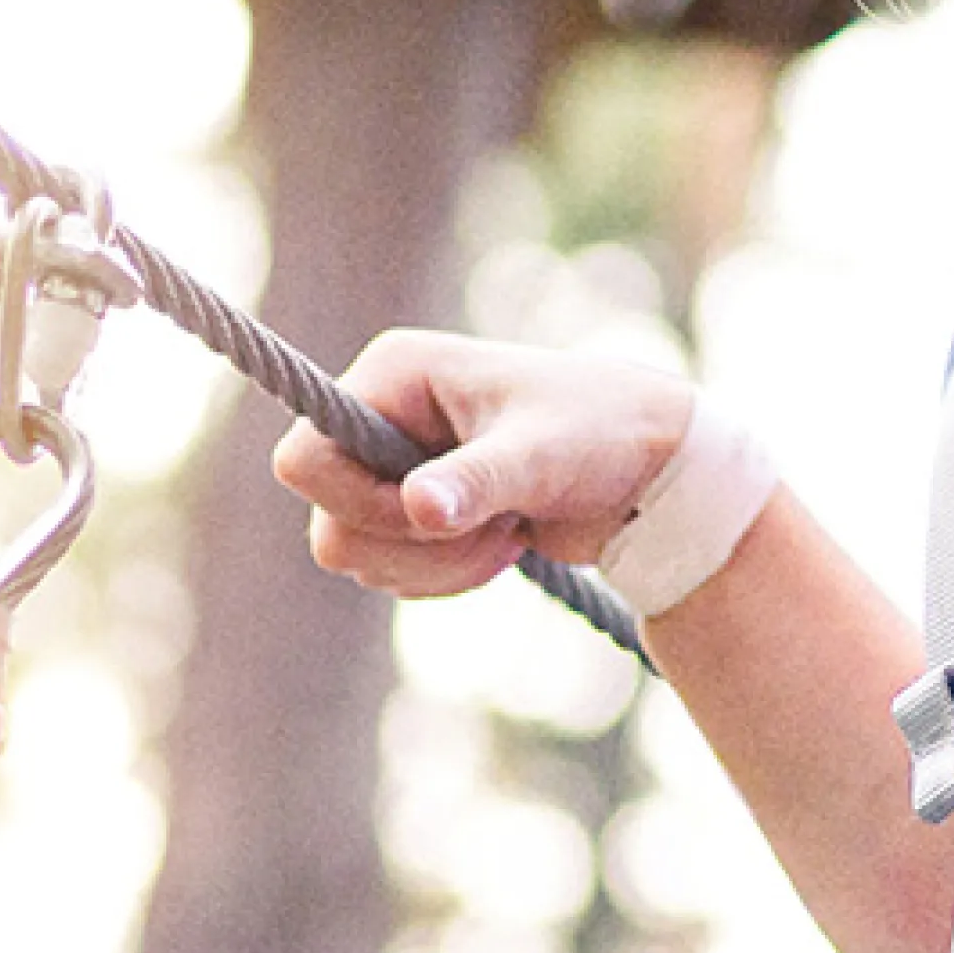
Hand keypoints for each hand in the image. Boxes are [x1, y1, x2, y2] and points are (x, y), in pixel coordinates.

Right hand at [272, 330, 697, 598]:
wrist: (650, 472)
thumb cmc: (602, 436)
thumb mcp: (540, 457)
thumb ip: (476, 481)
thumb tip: (417, 508)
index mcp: (393, 375)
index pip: (303, 459)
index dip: (356, 504)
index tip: (433, 514)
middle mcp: (380, 416)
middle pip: (328, 522)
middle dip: (410, 547)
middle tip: (488, 530)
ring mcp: (395, 466)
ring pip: (356, 555)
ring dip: (432, 567)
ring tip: (506, 535)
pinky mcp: (415, 510)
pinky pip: (389, 571)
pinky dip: (442, 577)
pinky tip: (503, 546)